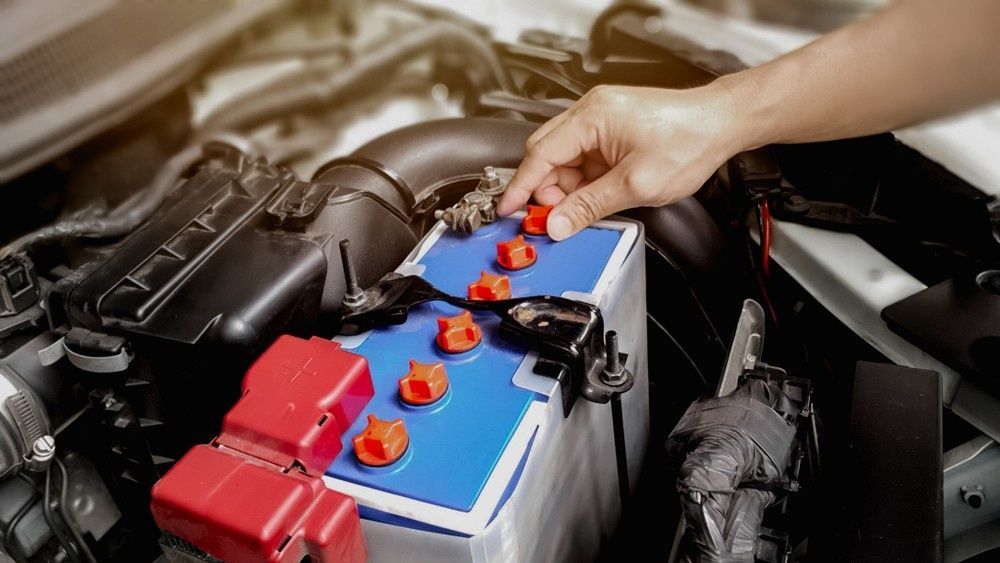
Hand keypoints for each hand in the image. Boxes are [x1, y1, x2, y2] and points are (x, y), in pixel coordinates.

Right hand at [497, 84, 746, 239]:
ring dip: (565, 188)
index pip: (540, 154)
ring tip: (578, 211)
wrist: (722, 124)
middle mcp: (592, 112)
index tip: (509, 209)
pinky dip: (582, 181)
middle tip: (549, 218)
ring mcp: (602, 119)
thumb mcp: (635, 184)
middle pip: (547, 155)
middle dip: (544, 190)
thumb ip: (590, 206)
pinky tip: (592, 197)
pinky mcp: (612, 130)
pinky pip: (583, 158)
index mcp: (592, 117)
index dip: (521, 187)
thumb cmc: (689, 140)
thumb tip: (559, 223)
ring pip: (565, 159)